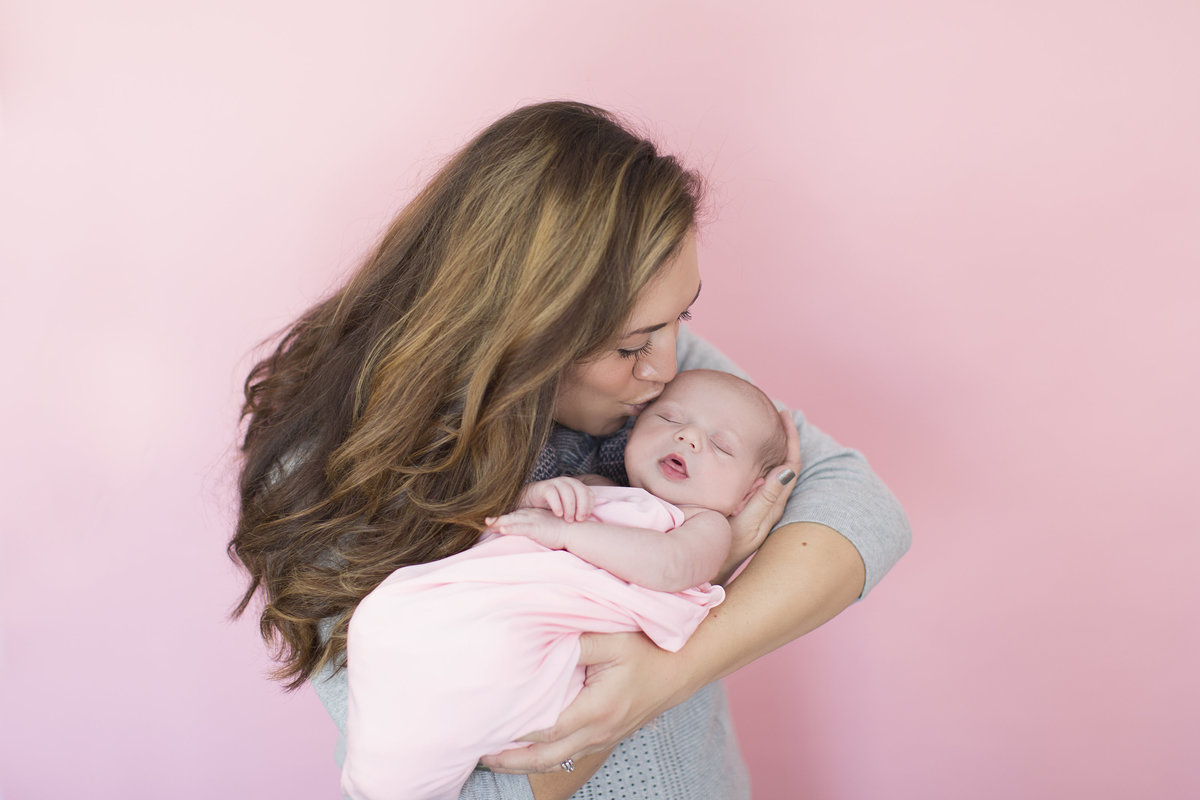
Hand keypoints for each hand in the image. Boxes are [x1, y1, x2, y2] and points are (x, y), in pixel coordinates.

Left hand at [480, 632, 686, 773]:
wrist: (681, 669)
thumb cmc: (648, 650)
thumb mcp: (612, 638)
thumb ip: (575, 642)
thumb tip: (540, 644)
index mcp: (596, 709)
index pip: (546, 727)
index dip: (514, 729)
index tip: (487, 722)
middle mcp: (597, 731)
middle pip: (545, 756)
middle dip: (511, 760)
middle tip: (478, 753)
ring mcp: (602, 738)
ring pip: (556, 760)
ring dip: (524, 762)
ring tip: (492, 757)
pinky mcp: (605, 737)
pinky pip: (568, 754)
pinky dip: (543, 756)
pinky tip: (525, 750)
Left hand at [486, 508, 572, 549]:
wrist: (576, 530)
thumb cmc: (564, 531)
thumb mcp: (549, 529)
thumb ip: (540, 530)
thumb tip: (537, 535)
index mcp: (534, 515)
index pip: (516, 516)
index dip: (504, 518)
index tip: (492, 522)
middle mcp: (532, 516)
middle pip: (511, 517)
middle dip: (498, 519)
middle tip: (485, 521)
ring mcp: (534, 521)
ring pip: (512, 521)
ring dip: (499, 522)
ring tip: (488, 524)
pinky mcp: (537, 528)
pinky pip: (520, 528)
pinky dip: (510, 528)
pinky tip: (501, 530)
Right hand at [518, 476, 595, 521]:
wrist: (532, 504)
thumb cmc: (553, 508)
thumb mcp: (569, 509)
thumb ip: (581, 509)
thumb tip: (598, 513)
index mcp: (576, 486)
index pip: (589, 493)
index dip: (589, 506)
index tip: (585, 518)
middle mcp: (568, 482)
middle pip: (580, 490)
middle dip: (582, 506)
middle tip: (579, 520)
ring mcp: (556, 482)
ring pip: (567, 491)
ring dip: (570, 507)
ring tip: (568, 520)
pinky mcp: (544, 487)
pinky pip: (552, 493)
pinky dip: (557, 504)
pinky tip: (558, 514)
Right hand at [719, 408, 801, 580]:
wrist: (707, 575)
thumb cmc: (723, 551)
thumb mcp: (745, 524)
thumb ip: (765, 498)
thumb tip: (788, 468)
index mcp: (773, 505)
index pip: (791, 464)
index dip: (791, 438)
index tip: (784, 413)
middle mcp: (770, 507)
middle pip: (786, 465)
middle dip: (784, 438)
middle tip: (775, 413)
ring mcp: (760, 511)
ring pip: (774, 472)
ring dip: (772, 449)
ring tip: (765, 428)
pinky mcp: (747, 513)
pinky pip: (761, 481)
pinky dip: (759, 462)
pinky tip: (745, 457)